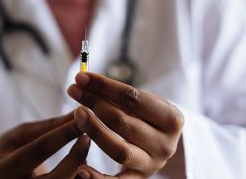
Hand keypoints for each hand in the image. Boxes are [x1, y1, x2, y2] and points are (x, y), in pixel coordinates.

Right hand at [0, 112, 90, 178]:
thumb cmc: (11, 150)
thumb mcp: (21, 135)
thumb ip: (48, 126)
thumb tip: (77, 113)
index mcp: (5, 169)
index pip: (39, 149)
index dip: (63, 133)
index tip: (82, 118)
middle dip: (76, 157)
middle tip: (88, 137)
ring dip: (81, 171)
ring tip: (85, 150)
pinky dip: (78, 178)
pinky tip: (84, 167)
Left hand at [67, 73, 183, 178]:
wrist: (163, 143)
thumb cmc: (150, 117)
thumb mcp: (146, 103)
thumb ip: (120, 95)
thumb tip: (84, 81)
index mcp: (171, 119)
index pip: (132, 98)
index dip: (104, 86)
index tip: (81, 77)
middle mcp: (165, 144)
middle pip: (122, 122)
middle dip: (94, 103)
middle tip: (74, 91)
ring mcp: (152, 164)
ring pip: (119, 150)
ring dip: (94, 130)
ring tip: (76, 114)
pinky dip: (98, 178)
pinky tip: (81, 169)